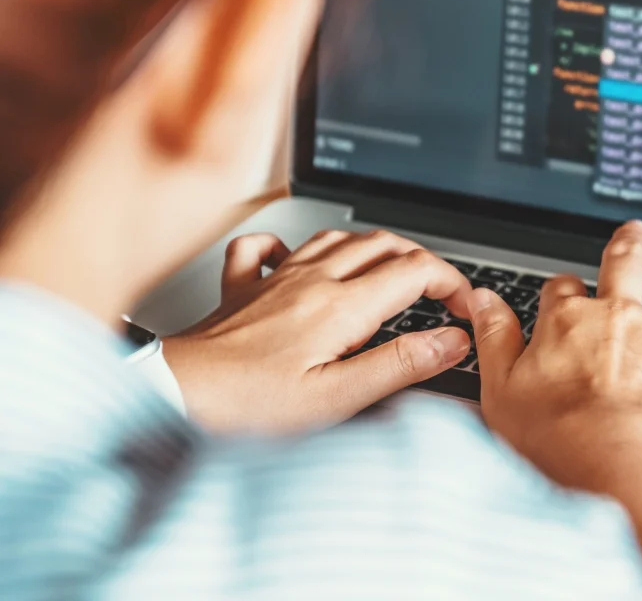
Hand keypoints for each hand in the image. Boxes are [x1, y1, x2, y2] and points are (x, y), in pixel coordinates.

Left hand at [162, 229, 471, 433]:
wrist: (173, 398)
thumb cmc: (247, 407)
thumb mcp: (337, 398)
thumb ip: (400, 364)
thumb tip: (451, 340)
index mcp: (340, 306)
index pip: (415, 270)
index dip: (451, 283)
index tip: (464, 309)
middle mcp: (311, 281)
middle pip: (384, 244)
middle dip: (422, 261)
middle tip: (439, 293)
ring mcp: (276, 280)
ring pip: (338, 238)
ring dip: (374, 249)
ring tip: (392, 273)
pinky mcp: (243, 290)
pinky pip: (269, 247)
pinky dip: (294, 247)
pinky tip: (299, 261)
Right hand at [469, 220, 641, 476]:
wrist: (608, 467)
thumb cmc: (550, 438)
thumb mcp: (501, 387)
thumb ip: (495, 337)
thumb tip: (484, 299)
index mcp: (568, 321)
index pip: (563, 288)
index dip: (563, 293)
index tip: (563, 301)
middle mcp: (618, 319)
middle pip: (625, 265)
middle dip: (629, 245)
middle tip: (634, 232)